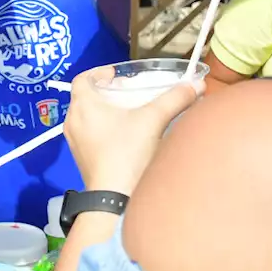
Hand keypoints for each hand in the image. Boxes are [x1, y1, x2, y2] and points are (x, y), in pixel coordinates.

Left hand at [64, 66, 202, 195]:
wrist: (114, 198)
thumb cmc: (127, 151)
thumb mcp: (153, 119)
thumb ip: (175, 98)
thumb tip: (198, 84)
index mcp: (83, 105)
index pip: (82, 79)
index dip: (98, 72)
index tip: (116, 74)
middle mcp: (74, 121)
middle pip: (85, 97)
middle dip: (106, 91)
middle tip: (128, 91)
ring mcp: (75, 142)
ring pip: (87, 117)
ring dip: (105, 111)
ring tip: (129, 113)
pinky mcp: (82, 159)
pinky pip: (89, 135)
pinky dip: (103, 129)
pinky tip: (125, 136)